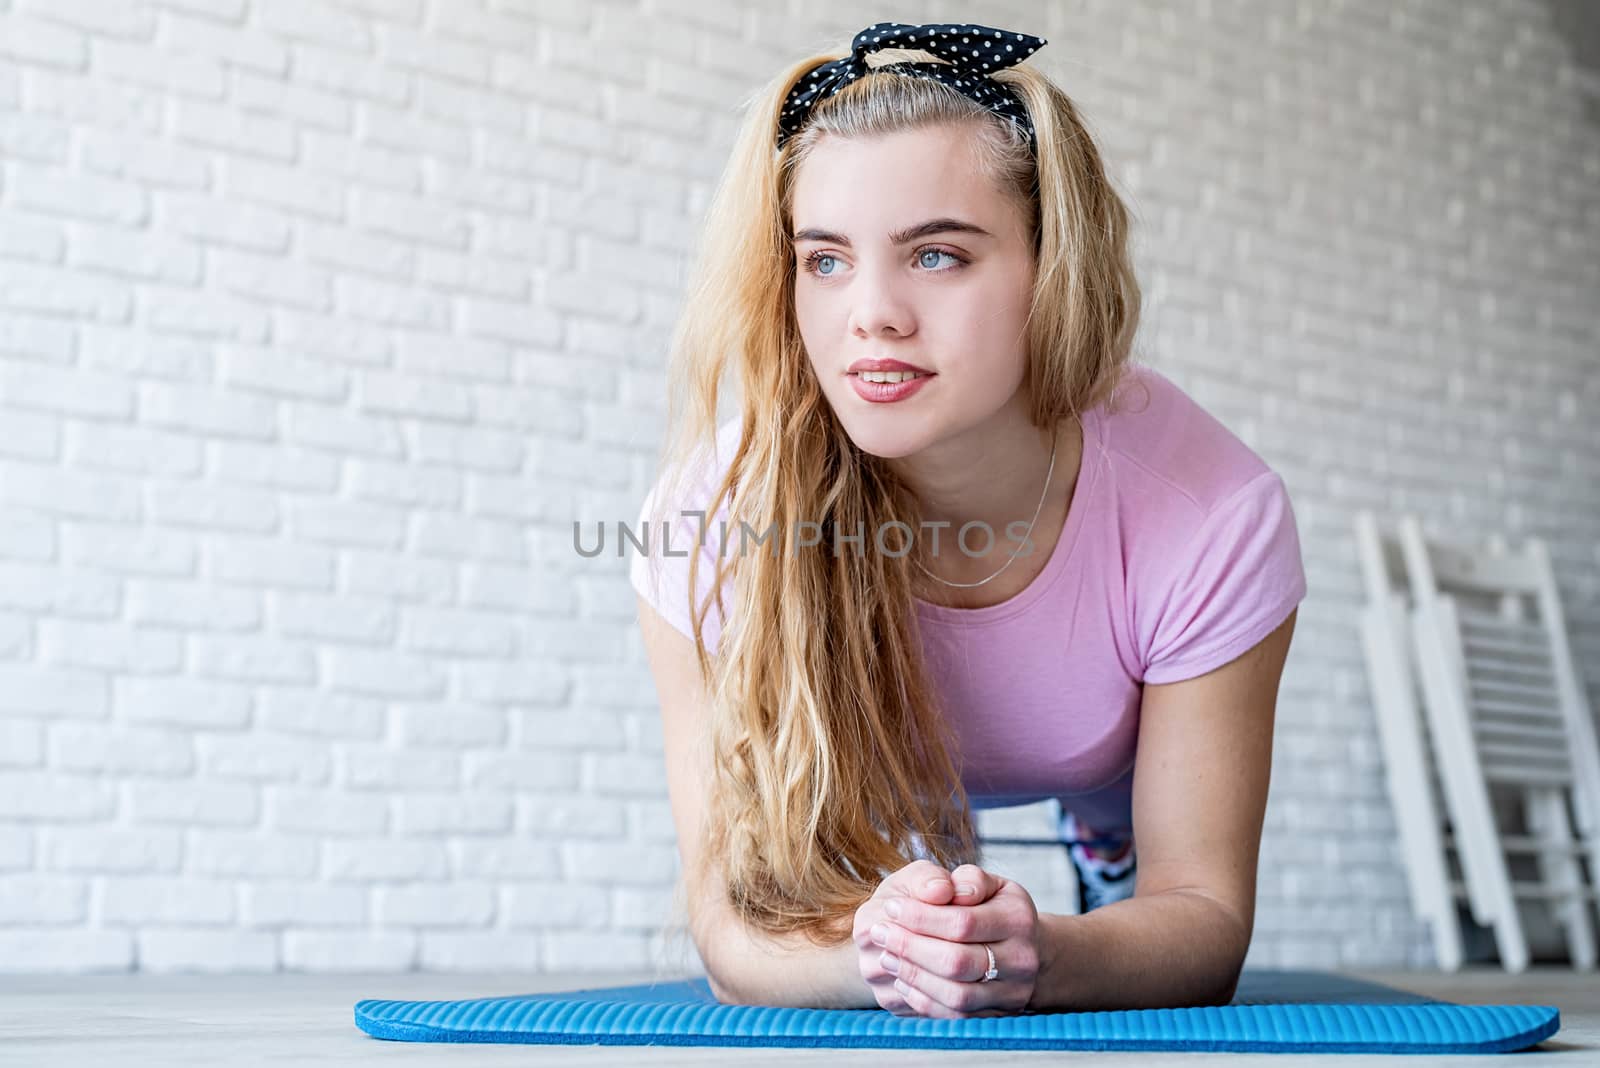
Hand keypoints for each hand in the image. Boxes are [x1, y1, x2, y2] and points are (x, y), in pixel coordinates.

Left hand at [858, 860, 1043, 1017]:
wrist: (1023, 948)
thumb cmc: (991, 907)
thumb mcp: (982, 882)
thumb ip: (962, 878)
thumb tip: (938, 890)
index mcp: (1018, 919)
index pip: (962, 922)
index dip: (921, 916)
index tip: (892, 907)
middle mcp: (1022, 960)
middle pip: (957, 962)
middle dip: (910, 947)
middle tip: (880, 932)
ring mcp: (1012, 994)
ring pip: (956, 995)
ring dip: (913, 975)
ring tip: (886, 955)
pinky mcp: (997, 1016)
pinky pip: (955, 1017)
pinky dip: (923, 1000)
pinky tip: (903, 979)